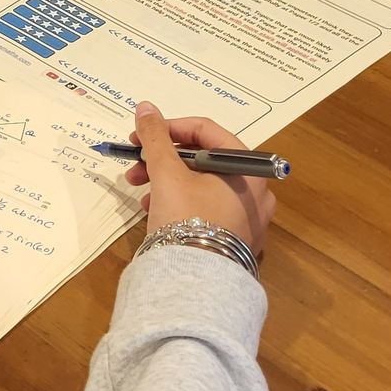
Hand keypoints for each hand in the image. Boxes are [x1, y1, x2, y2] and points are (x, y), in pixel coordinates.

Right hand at [124, 106, 275, 260]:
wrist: (196, 284)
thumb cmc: (187, 218)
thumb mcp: (166, 173)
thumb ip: (155, 137)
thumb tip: (146, 107)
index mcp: (247, 169)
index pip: (206, 132)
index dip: (168, 129)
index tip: (139, 136)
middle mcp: (256, 191)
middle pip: (204, 160)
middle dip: (164, 160)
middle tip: (135, 166)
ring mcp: (249, 219)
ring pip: (203, 186)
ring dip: (168, 182)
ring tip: (142, 195)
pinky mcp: (237, 241)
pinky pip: (208, 209)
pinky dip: (182, 203)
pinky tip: (156, 213)